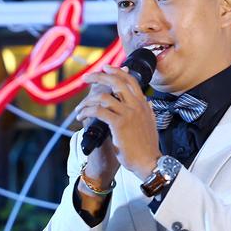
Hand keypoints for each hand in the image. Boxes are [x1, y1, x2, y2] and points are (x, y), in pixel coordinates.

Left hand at [74, 64, 161, 179]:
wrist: (148, 162)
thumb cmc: (147, 146)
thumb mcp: (150, 123)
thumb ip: (147, 111)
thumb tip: (147, 101)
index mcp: (143, 103)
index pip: (130, 80)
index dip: (116, 71)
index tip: (104, 68)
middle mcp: (137, 105)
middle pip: (116, 82)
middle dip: (98, 77)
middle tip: (86, 77)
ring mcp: (128, 114)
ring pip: (104, 97)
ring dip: (87, 101)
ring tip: (79, 109)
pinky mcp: (119, 124)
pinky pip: (99, 111)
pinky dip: (87, 112)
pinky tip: (82, 117)